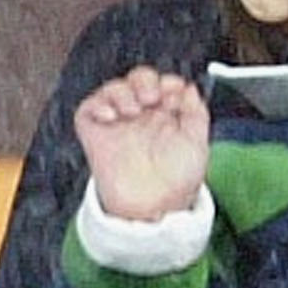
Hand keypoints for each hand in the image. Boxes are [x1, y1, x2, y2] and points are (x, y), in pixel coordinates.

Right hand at [73, 66, 209, 221]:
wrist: (154, 208)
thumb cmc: (177, 183)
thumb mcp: (197, 144)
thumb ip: (196, 113)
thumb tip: (190, 89)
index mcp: (167, 116)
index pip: (163, 84)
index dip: (168, 82)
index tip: (175, 91)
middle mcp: (142, 117)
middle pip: (138, 80)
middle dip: (145, 80)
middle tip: (152, 96)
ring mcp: (118, 124)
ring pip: (114, 89)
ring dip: (124, 91)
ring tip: (133, 109)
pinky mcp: (97, 134)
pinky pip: (89, 109)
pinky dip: (99, 104)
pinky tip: (113, 115)